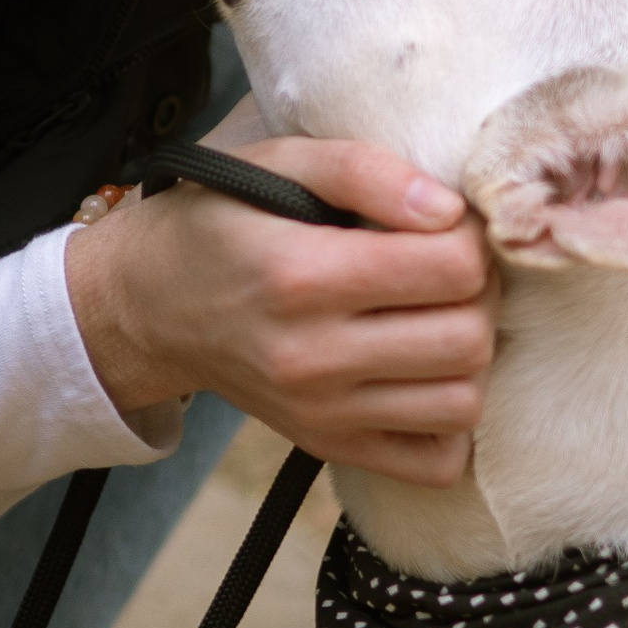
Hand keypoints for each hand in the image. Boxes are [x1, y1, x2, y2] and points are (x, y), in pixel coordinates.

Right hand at [65, 123, 492, 483]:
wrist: (148, 306)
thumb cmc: (222, 221)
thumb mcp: (279, 163)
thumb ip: (364, 171)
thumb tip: (449, 210)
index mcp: (301, 274)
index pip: (452, 269)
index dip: (470, 238)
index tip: (445, 226)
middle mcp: (311, 355)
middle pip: (467, 339)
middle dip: (479, 295)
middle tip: (448, 270)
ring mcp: (320, 413)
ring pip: (462, 403)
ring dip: (471, 356)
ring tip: (436, 318)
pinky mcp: (327, 446)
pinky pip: (435, 463)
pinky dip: (450, 422)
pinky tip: (423, 375)